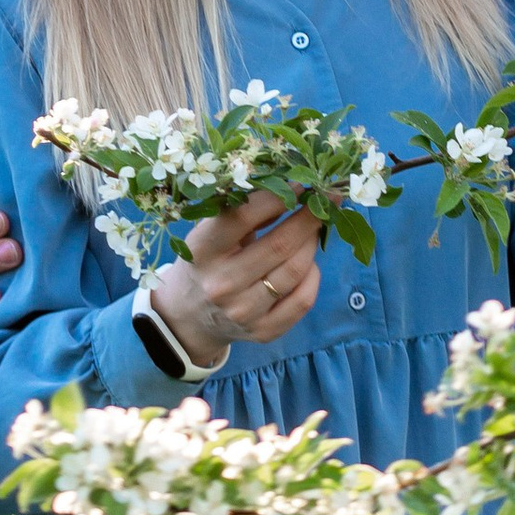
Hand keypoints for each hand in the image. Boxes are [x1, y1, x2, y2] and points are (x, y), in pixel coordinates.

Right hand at [162, 189, 322, 361]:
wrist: (190, 315)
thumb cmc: (207, 260)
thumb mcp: (210, 232)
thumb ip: (243, 211)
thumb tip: (290, 189)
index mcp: (201, 251)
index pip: (243, 216)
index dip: (277, 195)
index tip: (300, 183)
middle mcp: (221, 284)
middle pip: (279, 245)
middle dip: (309, 218)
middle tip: (324, 201)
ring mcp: (242, 312)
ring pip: (296, 271)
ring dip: (312, 244)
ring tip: (314, 230)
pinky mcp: (262, 332)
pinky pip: (303, 300)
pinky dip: (313, 276)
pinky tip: (308, 264)